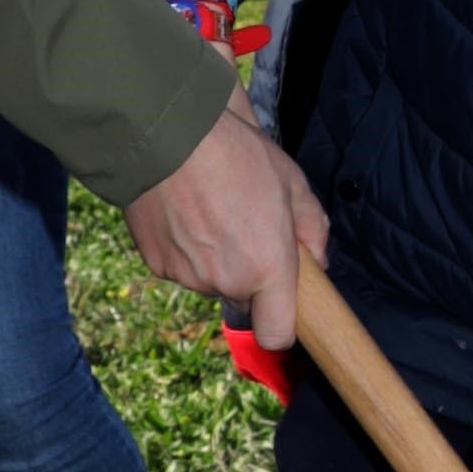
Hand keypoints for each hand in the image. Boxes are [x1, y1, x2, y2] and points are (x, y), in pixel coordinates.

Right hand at [123, 105, 324, 347]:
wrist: (167, 137)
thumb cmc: (238, 155)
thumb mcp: (294, 184)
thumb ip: (314, 231)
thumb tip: (315, 263)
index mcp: (267, 266)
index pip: (277, 334)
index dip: (283, 324)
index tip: (284, 302)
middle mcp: (226, 281)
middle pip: (244, 297)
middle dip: (250, 273)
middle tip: (247, 226)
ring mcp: (188, 276)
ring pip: (211, 280)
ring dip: (216, 258)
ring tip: (212, 210)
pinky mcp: (157, 265)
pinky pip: (182, 267)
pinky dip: (185, 248)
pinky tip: (186, 213)